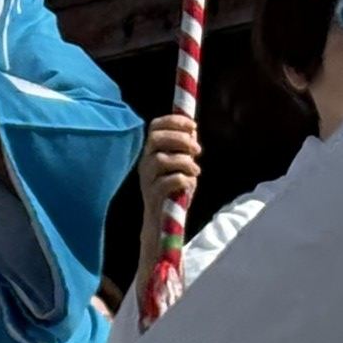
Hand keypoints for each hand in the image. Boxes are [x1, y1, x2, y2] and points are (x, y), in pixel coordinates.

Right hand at [139, 112, 200, 241]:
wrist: (165, 221)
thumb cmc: (174, 190)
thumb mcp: (181, 165)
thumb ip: (184, 148)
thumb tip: (191, 130)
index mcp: (151, 151)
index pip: (155, 126)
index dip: (174, 121)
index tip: (193, 126)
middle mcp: (145, 162)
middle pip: (156, 138)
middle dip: (180, 139)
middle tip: (198, 150)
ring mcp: (147, 178)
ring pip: (162, 159)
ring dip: (185, 162)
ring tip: (196, 170)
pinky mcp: (152, 194)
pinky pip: (168, 181)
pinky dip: (183, 179)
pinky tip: (190, 183)